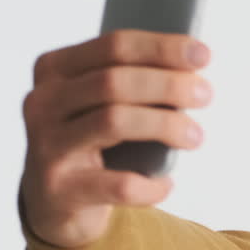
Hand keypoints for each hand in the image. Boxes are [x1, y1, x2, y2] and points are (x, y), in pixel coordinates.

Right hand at [19, 29, 212, 248]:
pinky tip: (166, 184)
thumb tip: (194, 68)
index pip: (114, 47)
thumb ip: (135, 81)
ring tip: (196, 136)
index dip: (162, 48)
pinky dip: (151, 185)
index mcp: (55, 69)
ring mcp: (47, 146)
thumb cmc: (94, 141)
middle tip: (206, 94)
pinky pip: (119, 184)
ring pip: (114, 121)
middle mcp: (42, 103)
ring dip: (165, 125)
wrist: (55, 203)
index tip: (204, 55)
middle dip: (168, 85)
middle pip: (114, 82)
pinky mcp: (60, 189)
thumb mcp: (103, 103)